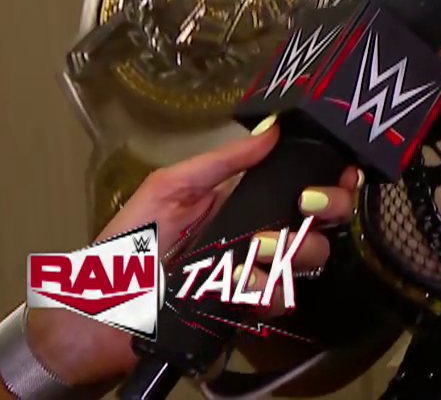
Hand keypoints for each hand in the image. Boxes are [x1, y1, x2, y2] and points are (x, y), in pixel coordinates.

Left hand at [22, 124, 355, 386]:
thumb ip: (221, 161)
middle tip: (308, 206)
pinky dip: (263, 289)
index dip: (332, 177)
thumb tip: (273, 130)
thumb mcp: (168, 187)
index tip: (343, 171)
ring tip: (257, 248)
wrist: (98, 310)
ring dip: (291, 249)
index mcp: (245, 200)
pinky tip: (237, 285)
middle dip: (328, 208)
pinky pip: (279, 298)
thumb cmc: (126, 243)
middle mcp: (259, 234)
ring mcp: (257, 274)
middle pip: (323, 219)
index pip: (302, 185)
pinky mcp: (247, 309)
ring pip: (309, 258)